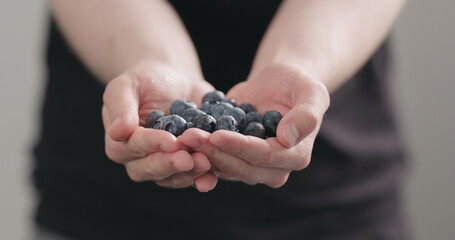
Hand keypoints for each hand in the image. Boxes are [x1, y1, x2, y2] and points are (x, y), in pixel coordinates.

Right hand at [102, 61, 217, 191]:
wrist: (174, 81)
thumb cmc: (145, 80)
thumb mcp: (127, 85)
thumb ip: (121, 107)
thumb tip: (117, 132)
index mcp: (120, 143)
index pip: (135, 147)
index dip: (153, 144)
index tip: (170, 141)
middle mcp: (139, 161)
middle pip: (152, 168)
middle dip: (171, 164)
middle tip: (189, 158)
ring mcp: (164, 166)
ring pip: (173, 177)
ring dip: (189, 173)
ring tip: (205, 163)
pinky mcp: (186, 166)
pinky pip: (193, 177)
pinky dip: (203, 178)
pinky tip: (212, 177)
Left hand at [180, 62, 329, 187]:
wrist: (278, 84)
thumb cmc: (297, 84)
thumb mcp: (312, 91)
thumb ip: (307, 114)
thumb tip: (289, 138)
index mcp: (296, 156)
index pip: (264, 156)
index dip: (239, 147)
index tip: (216, 134)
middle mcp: (274, 169)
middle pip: (241, 167)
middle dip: (214, 152)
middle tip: (189, 136)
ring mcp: (252, 167)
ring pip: (224, 167)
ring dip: (202, 153)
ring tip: (182, 136)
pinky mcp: (234, 159)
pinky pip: (215, 160)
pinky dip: (198, 151)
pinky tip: (181, 139)